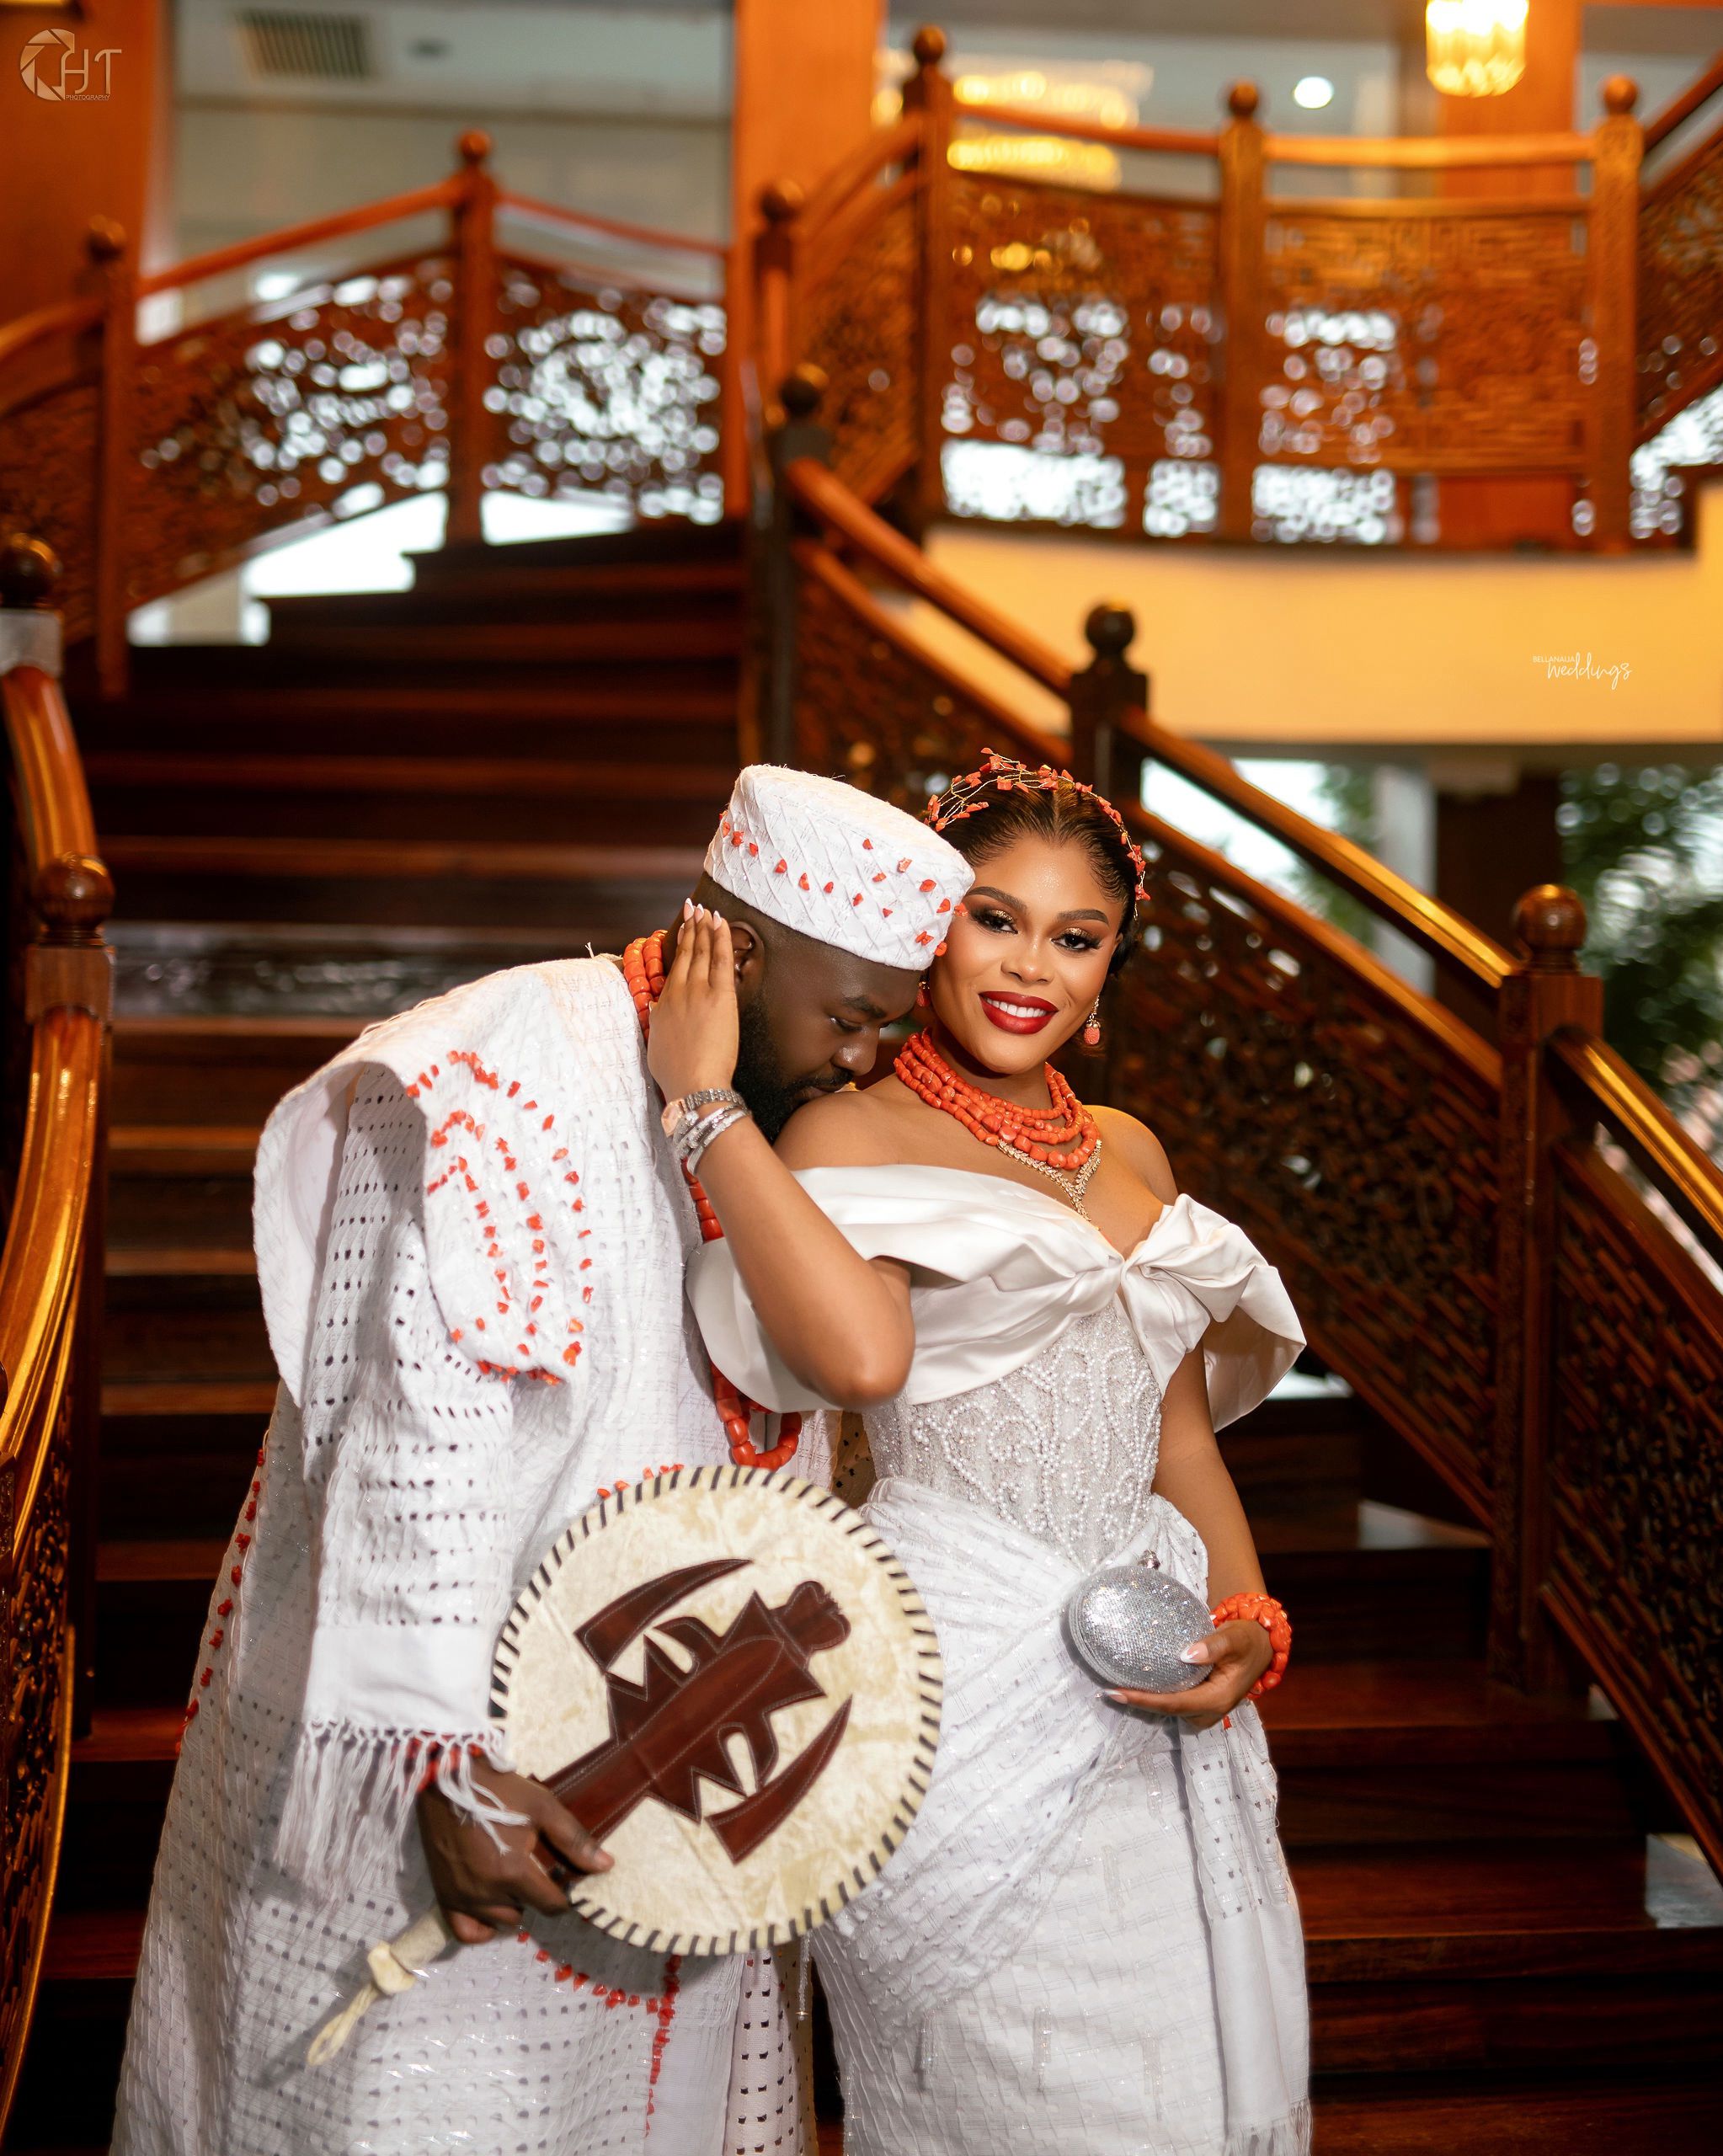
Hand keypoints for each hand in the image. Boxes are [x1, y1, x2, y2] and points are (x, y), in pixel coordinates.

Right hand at [416, 1756, 611, 1944]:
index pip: (551, 1905)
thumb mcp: (542, 1807)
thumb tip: (606, 1866)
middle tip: (536, 1872)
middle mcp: (487, 1892)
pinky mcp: (444, 1896)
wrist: (449, 1779)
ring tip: (514, 1881)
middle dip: (536, 1897)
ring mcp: (463, 1897)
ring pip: (499, 1921)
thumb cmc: (500, 1791)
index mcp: (514, 1871)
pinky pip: (466, 1932)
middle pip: (525, 1913)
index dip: (563, 1896)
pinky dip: (482, 1928)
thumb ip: (573, 1839)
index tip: (563, 1881)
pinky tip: (492, 1909)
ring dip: (512, 1907)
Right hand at [647, 904, 739, 1102]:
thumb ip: (659, 1023)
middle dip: (690, 928)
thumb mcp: (657, 1046)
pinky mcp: (720, 997)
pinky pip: (721, 960)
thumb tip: (658, 1010)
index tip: (680, 930)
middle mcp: (678, 993)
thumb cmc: (676, 1073)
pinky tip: (721, 922)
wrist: (693, 1083)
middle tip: (693, 908)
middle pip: (686, 954)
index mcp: (663, 1005)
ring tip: (706, 910)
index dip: (678, 945)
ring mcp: (698, 992)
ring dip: (704, 927)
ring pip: (702, 952)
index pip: (673, 968)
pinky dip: (720, 938)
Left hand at [1103, 1618, 1272, 1732]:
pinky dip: (1156, 1697)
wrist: (1260, 1647)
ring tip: (1118, 1688)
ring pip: (1169, 1711)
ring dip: (1145, 1702)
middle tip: (1107, 1691)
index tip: (1115, 1692)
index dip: (1143, 1700)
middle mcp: (1210, 1711)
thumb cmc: (1246, 1641)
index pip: (1173, 1704)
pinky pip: (1174, 1704)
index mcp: (1216, 1700)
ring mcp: (1205, 1710)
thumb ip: (1213, 1646)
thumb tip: (1185, 1655)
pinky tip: (1139, 1685)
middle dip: (1138, 1703)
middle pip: (1167, 1712)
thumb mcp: (1234, 1638)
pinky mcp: (1201, 1703)